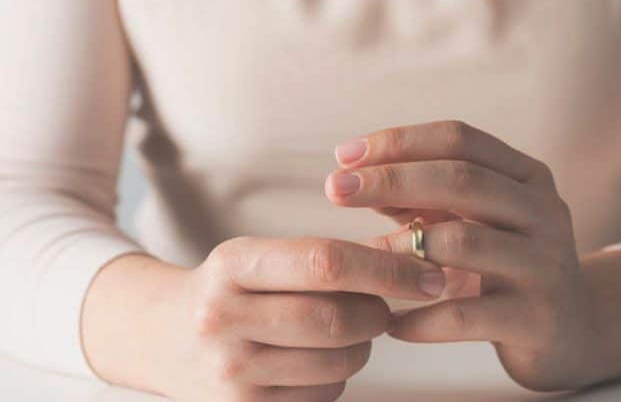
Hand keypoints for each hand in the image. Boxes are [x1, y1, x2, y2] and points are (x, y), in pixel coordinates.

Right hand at [94, 237, 445, 401]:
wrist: (161, 337)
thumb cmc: (234, 290)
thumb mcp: (266, 260)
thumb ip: (336, 258)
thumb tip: (425, 261)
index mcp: (232, 264)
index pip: (327, 262)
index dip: (389, 269)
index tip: (432, 276)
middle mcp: (222, 318)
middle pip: (339, 319)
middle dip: (380, 314)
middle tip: (385, 308)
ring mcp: (228, 373)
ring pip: (339, 363)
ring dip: (361, 347)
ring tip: (342, 332)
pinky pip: (324, 397)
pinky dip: (336, 379)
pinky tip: (312, 362)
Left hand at [325, 121, 602, 390]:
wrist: (575, 329)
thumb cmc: (507, 265)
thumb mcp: (472, 221)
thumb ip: (422, 199)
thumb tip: (355, 179)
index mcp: (526, 176)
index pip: (459, 138)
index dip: (399, 141)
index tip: (344, 156)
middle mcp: (543, 210)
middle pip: (461, 179)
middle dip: (391, 179)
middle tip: (335, 189)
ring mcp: (545, 264)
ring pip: (465, 242)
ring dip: (402, 247)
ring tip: (360, 257)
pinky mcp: (537, 318)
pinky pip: (468, 313)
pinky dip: (421, 318)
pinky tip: (390, 324)